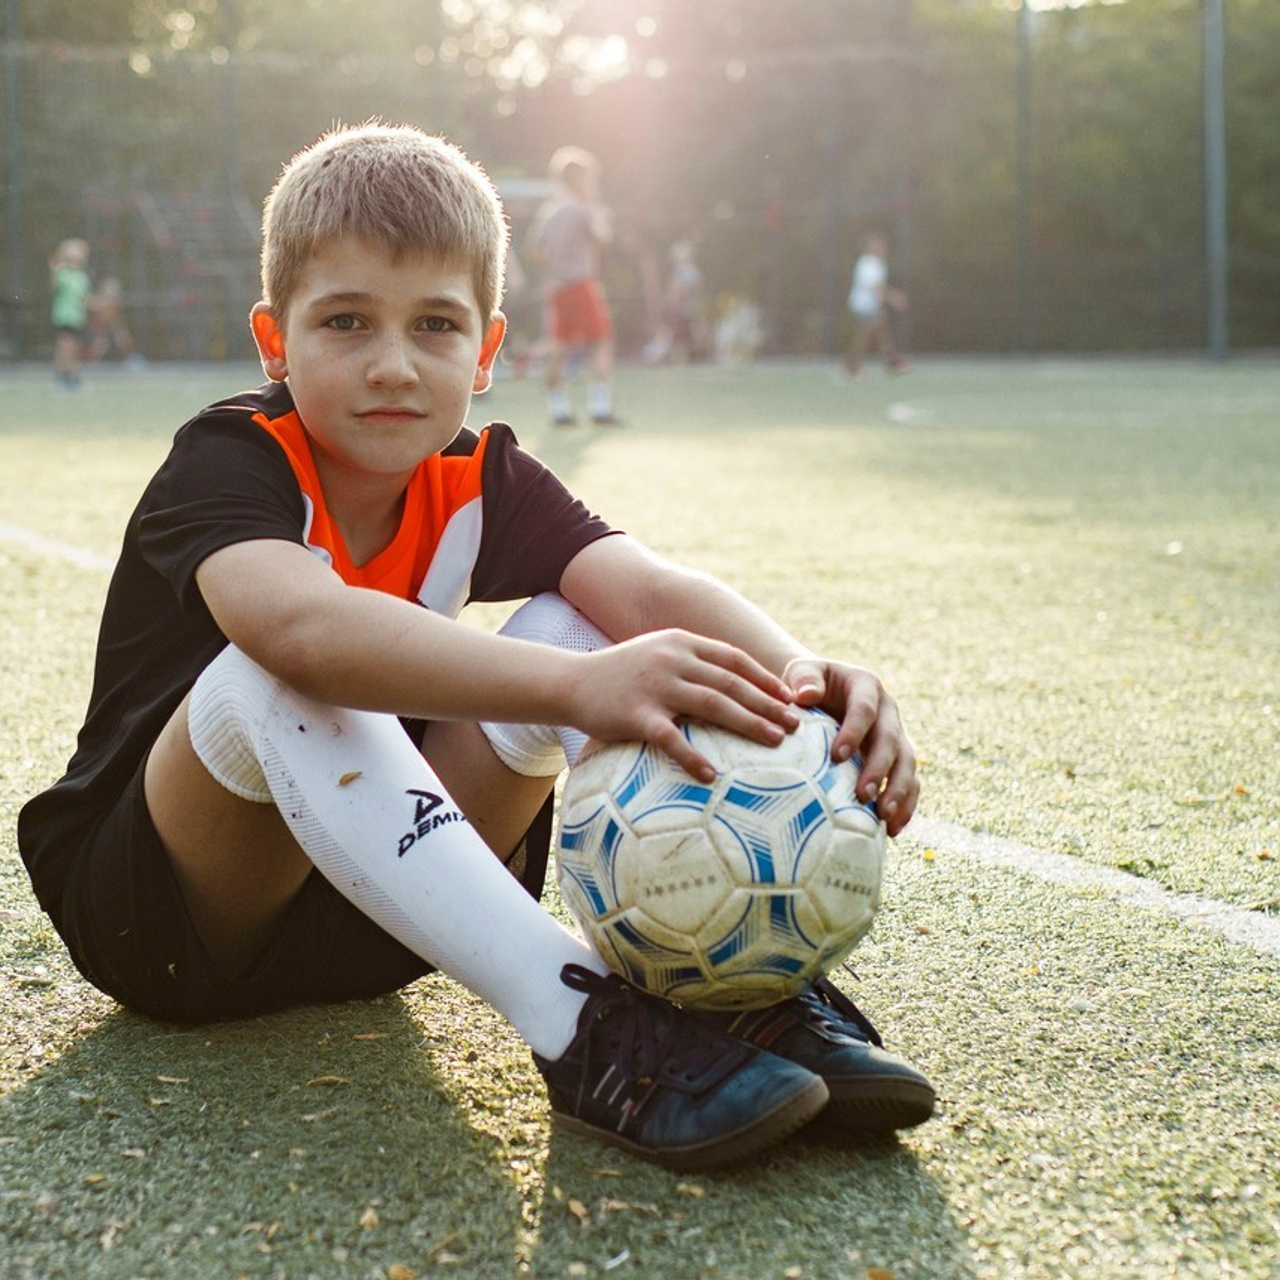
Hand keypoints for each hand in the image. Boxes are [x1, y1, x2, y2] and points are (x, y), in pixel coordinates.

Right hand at [569, 630, 799, 781]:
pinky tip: (712, 774)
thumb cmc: (620, 673)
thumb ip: (691, 662)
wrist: (571, 681)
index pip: (734, 659)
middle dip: (769, 704)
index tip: (790, 697)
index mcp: (681, 644)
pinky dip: (693, 757)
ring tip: (775, 741)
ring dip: (749, 724)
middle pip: (732, 683)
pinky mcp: (636, 715)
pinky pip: (671, 739)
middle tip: (795, 724)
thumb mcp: (658, 654)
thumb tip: (731, 682)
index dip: (765, 678)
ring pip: (714, 705)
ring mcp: (655, 686)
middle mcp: (673, 660)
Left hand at [783, 657, 918, 836]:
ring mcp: (896, 734)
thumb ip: (803, 679)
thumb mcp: (803, 672)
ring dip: (898, 791)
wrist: (822, 692)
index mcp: (866, 685)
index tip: (836, 757)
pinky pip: (910, 782)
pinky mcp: (898, 758)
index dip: (853, 732)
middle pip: (890, 740)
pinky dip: (906, 805)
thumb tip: (804, 696)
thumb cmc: (807, 683)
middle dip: (879, 769)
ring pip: (907, 763)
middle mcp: (888, 709)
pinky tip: (893, 830)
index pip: (864, 709)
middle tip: (864, 796)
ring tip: (884, 818)